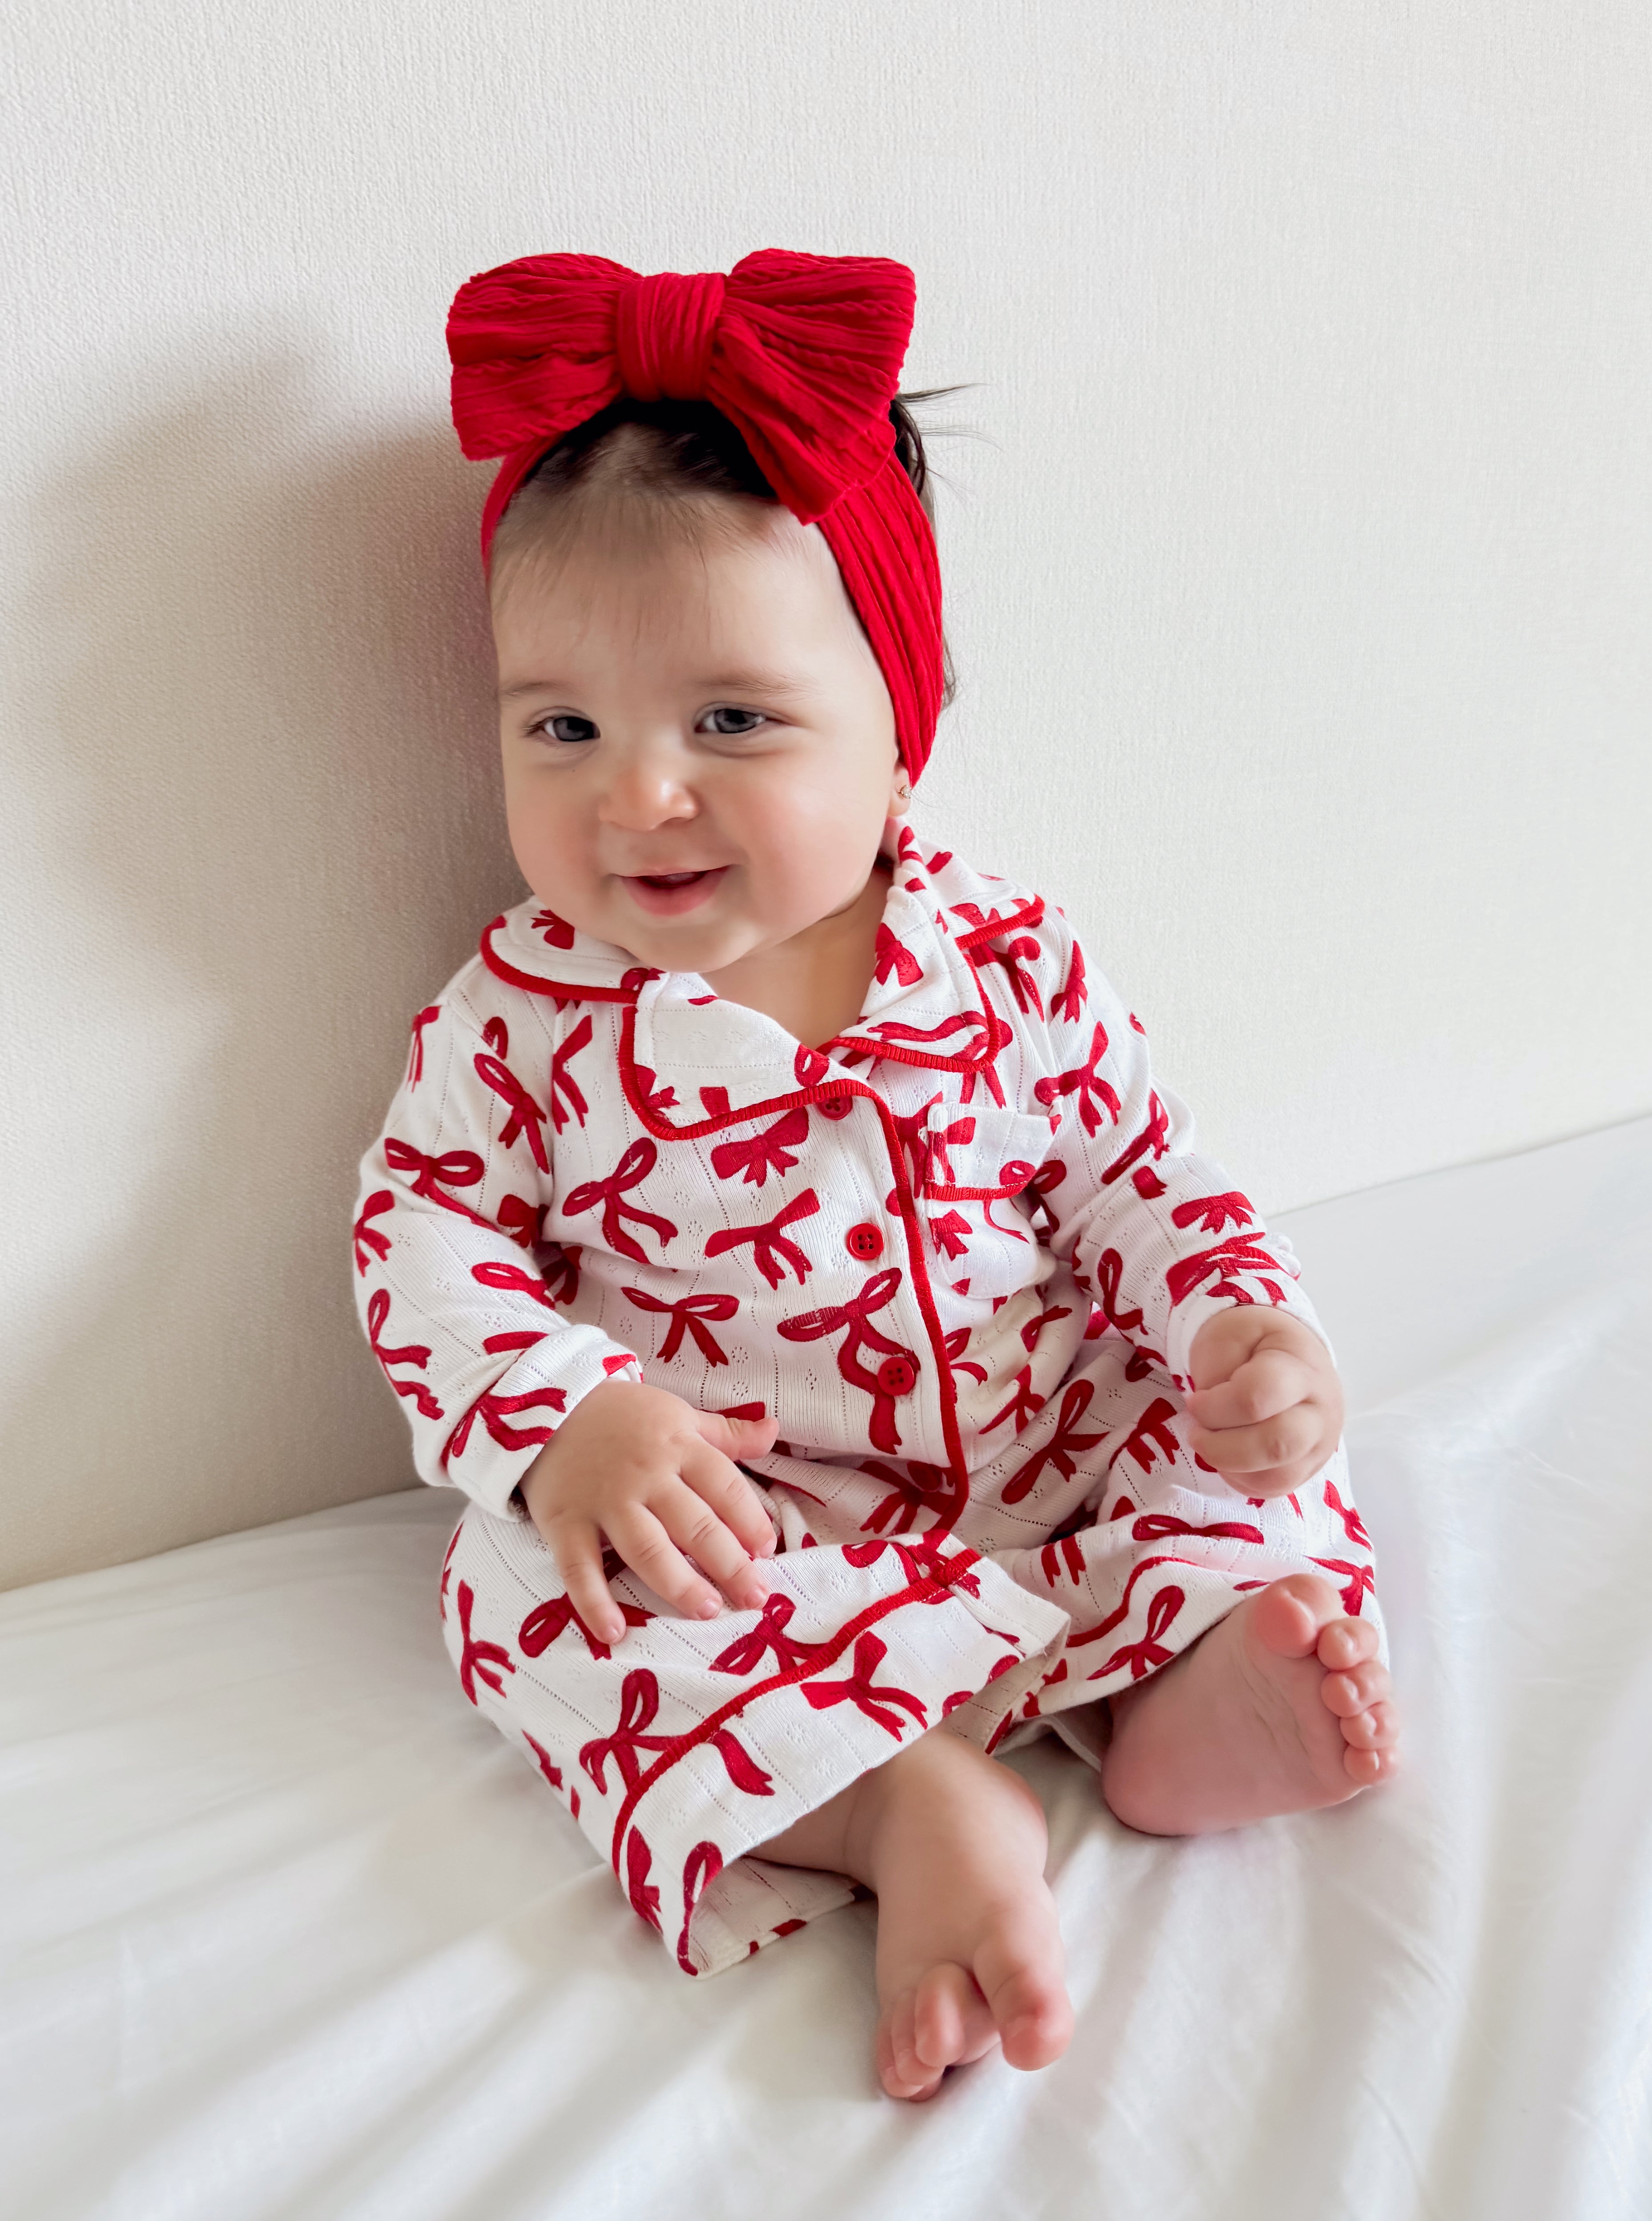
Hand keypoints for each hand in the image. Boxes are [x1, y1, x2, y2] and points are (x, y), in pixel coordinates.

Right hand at [518, 1380, 778, 1642]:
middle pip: (695, 1525)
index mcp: (678, 1446)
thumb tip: (773, 1429)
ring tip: (708, 1611)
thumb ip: (726, 1433)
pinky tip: (614, 1633)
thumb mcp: (678, 1415)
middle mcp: (645, 1475)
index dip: (751, 1521)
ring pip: (647, 1550)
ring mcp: (603, 1501)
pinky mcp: (564, 1522)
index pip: (725, 1487)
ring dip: (680, 1585)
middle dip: (730, 1564)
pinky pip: (579, 1568)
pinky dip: (593, 1602)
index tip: (767, 1551)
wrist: (545, 1403)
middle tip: (754, 1597)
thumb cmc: (622, 1415)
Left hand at [1182, 1309, 1343, 1498]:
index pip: (1256, 1398)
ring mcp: (1321, 1443)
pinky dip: (1243, 1480)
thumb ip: (1216, 1370)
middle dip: (1222, 1447)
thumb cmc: (1253, 1342)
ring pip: (1278, 1476)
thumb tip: (1209, 1416)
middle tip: (1197, 1432)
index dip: (1214, 1407)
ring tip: (1212, 1443)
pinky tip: (1229, 1457)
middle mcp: (1321, 1410)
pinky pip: (1276, 1489)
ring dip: (1231, 1467)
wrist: (1288, 1352)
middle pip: (1275, 1445)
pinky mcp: (1310, 1466)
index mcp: (1301, 1366)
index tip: (1194, 1401)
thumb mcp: (1228, 1335)